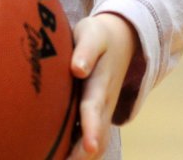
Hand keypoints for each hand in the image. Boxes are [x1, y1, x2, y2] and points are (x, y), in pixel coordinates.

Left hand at [66, 13, 138, 159]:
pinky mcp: (98, 113)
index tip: (90, 146)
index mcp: (100, 83)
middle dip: (82, 155)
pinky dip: (80, 152)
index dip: (91, 128)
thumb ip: (85, 49)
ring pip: (98, 141)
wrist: (122, 39)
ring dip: (81, 157)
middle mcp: (104, 102)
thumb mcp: (92, 34)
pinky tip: (59, 156)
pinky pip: (92, 138)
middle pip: (97, 135)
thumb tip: (77, 68)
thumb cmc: (99, 35)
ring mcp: (103, 110)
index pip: (93, 108)